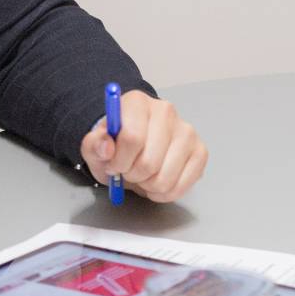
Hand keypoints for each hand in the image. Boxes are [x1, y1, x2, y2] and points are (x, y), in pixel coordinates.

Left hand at [80, 91, 207, 203]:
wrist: (133, 147)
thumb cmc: (115, 145)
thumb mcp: (95, 145)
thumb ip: (94, 144)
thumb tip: (107, 147)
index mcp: (138, 102)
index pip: (132, 138)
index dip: (119, 161)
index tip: (113, 166)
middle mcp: (166, 111)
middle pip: (149, 161)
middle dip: (133, 175)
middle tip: (128, 171)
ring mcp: (187, 131)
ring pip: (165, 178)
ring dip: (148, 186)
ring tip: (142, 175)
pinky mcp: (200, 151)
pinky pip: (182, 186)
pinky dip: (165, 193)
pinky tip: (157, 183)